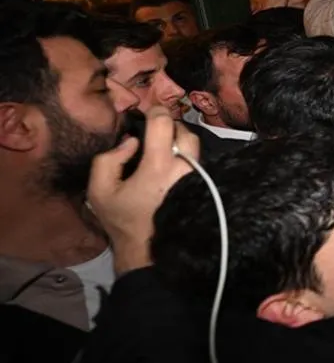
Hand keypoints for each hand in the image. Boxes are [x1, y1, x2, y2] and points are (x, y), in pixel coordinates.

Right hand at [87, 107, 199, 273]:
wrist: (150, 250)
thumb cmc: (122, 220)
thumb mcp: (99, 190)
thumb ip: (108, 159)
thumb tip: (132, 141)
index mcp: (159, 165)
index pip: (164, 123)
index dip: (155, 112)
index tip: (148, 113)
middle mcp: (185, 167)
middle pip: (185, 131)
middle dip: (171, 127)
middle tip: (156, 133)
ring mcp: (198, 177)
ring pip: (195, 146)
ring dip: (180, 141)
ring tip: (163, 149)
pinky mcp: (205, 186)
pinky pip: (198, 161)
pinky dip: (186, 156)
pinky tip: (173, 165)